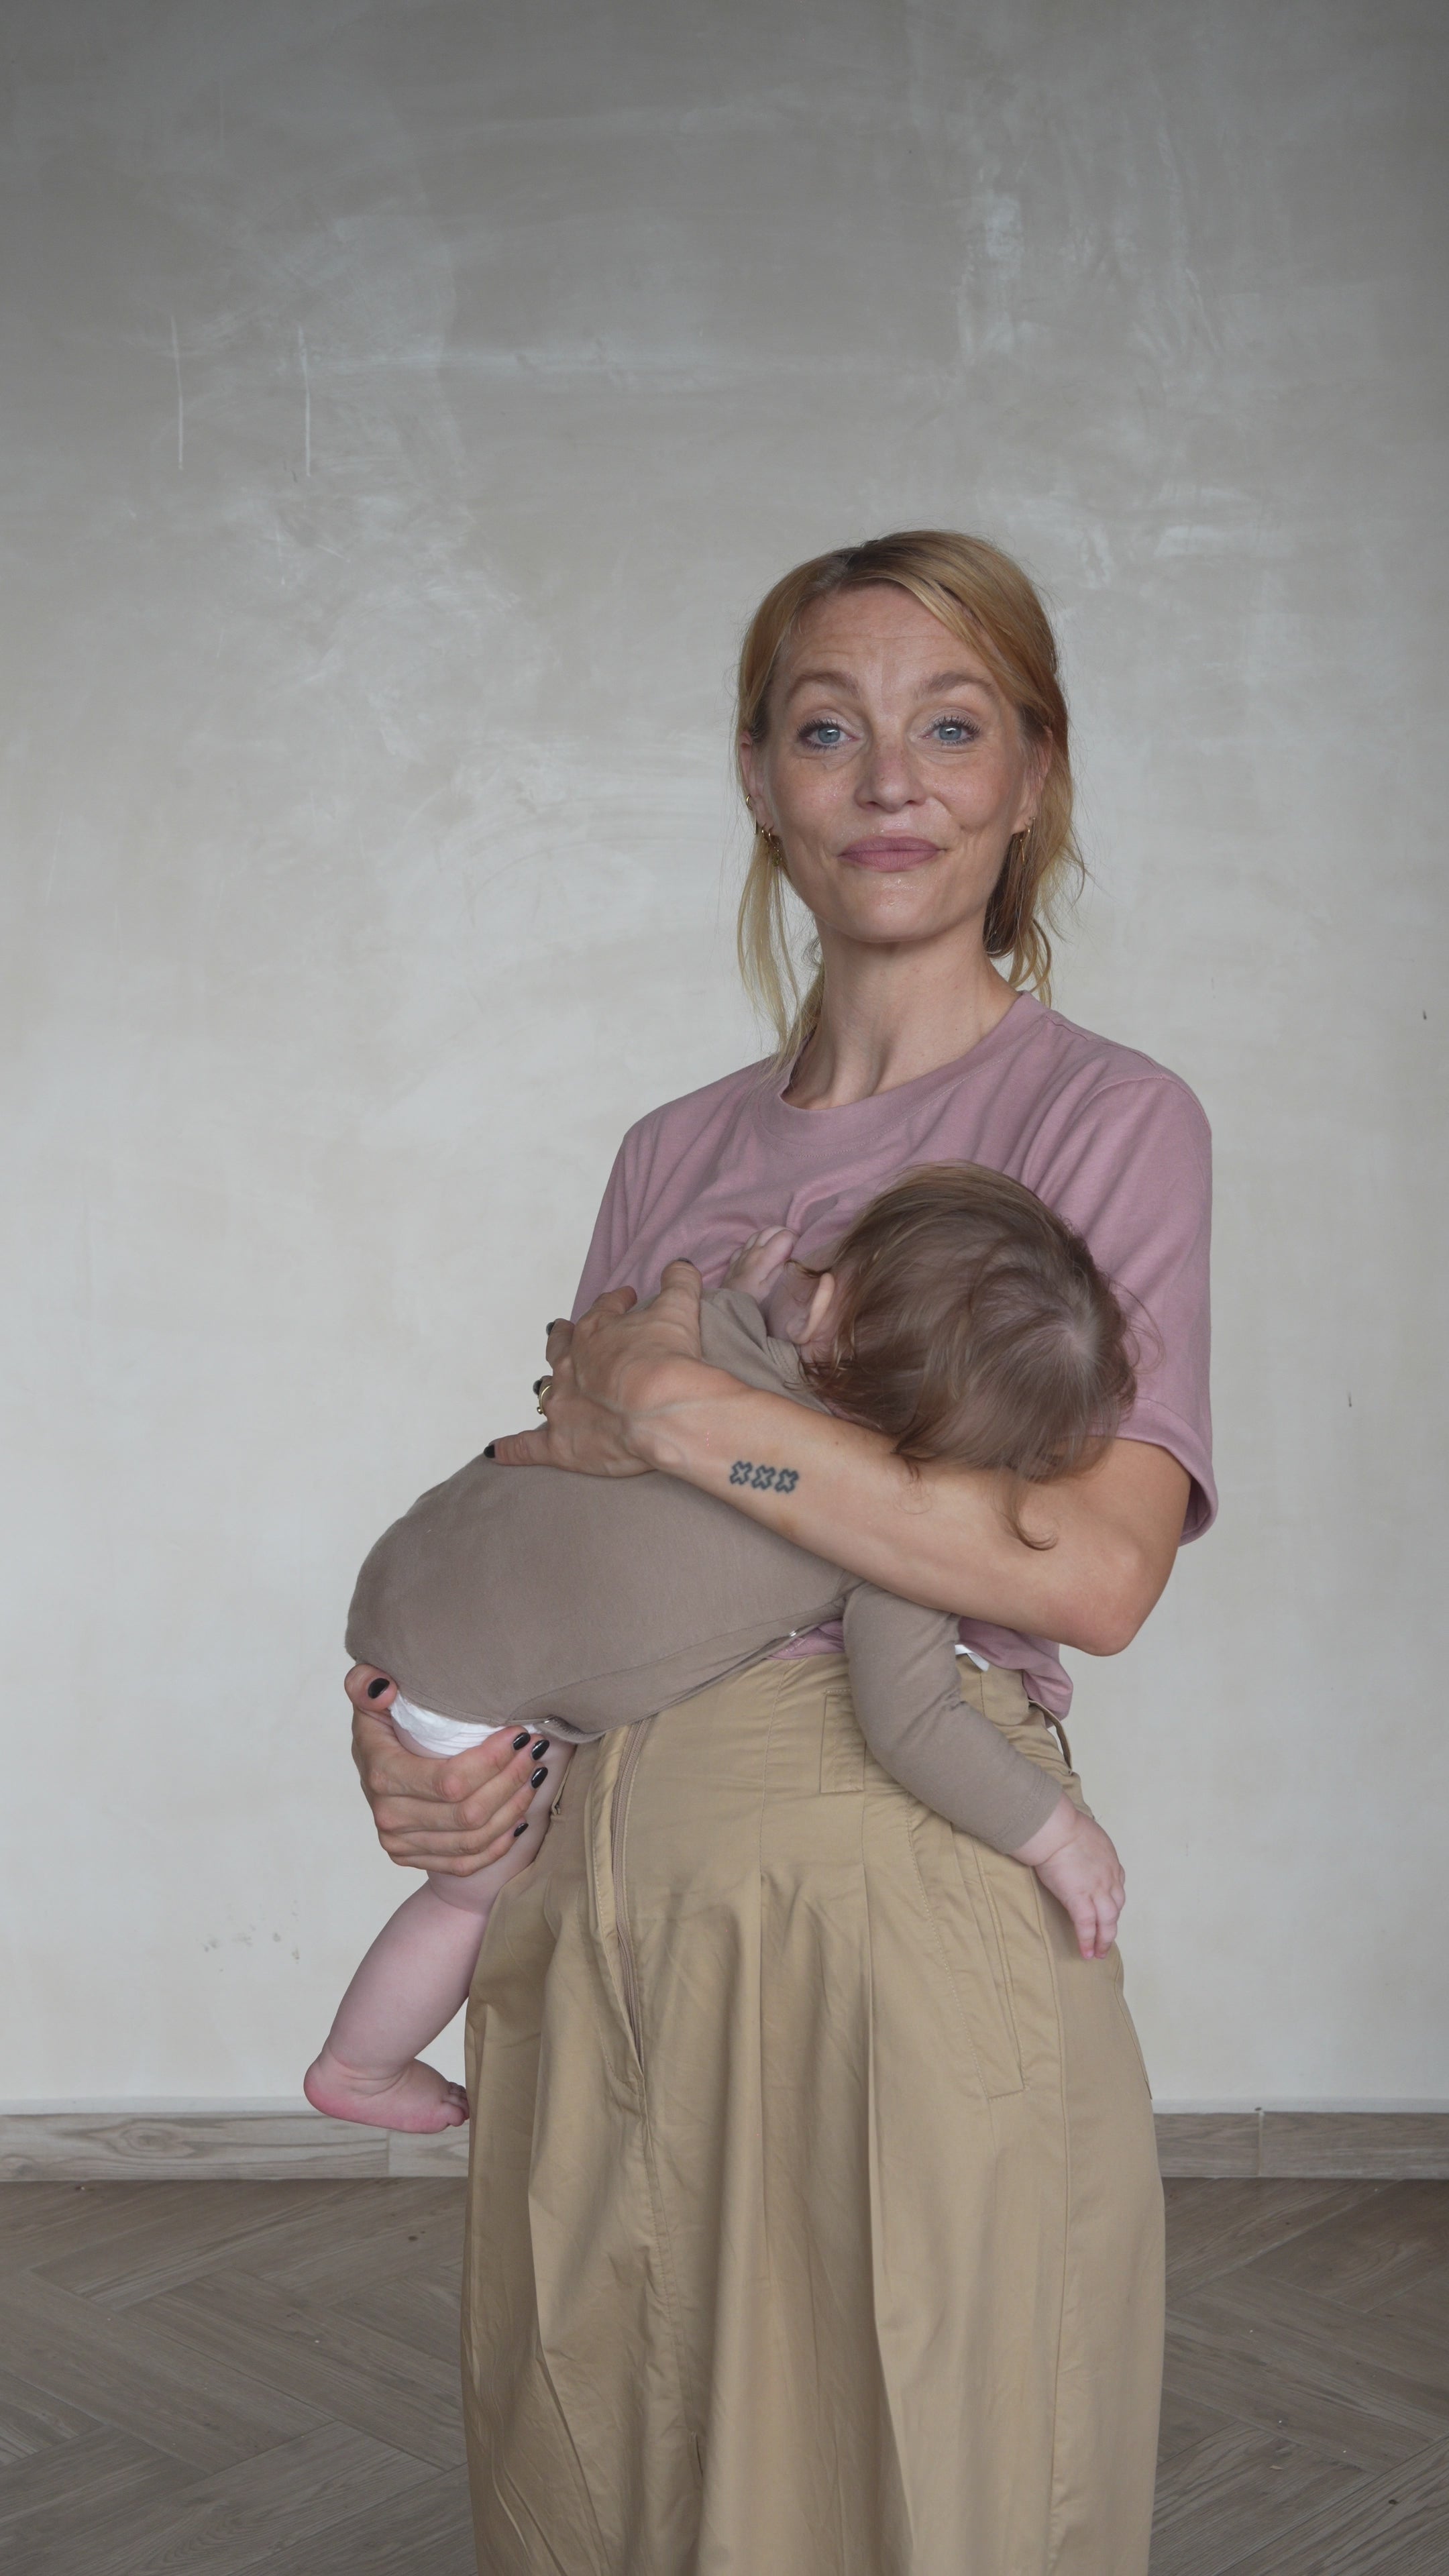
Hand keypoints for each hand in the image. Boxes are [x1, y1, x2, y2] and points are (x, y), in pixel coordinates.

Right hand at [346, 1665, 545, 1876]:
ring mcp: (401, 1843)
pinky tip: (520, 1816)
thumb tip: (384, 1687)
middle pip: (469, 1813)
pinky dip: (499, 1843)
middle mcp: (389, 1817)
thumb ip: (366, 1684)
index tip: (517, 1733)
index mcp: (382, 1775)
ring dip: (513, 1808)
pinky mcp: (413, 1859)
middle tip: (533, 1750)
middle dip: (511, 1780)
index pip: (450, 1781)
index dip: (492, 1761)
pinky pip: (466, 1864)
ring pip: (474, 1840)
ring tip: (533, 1775)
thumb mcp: (369, 1696)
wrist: (372, 1762)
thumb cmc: (382, 1723)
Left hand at [489, 1263, 712, 1473]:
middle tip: (561, 1330)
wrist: (662, 1410)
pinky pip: (528, 1447)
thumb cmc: (669, 1358)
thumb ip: (678, 1284)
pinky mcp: (560, 1444)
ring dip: (544, 1385)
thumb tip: (680, 1266)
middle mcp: (571, 1365)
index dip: (615, 1303)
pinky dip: (512, 1449)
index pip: (603, 1310)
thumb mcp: (679, 1309)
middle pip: (561, 1345)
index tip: (625, 1299)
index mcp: (596, 1331)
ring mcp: (562, 1404)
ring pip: (544, 1390)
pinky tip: (496, 1451)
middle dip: (562, 1337)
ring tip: (541, 1383)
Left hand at [722, 1226, 797, 1300]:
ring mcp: (742, 1253)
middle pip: (771, 1229)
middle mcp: (753, 1250)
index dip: (794, 1239)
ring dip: (771, 1235)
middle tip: (792, 1244)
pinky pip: (746, 1244)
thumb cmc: (753, 1298)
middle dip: (785, 1233)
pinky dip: (756, 1243)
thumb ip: (782, 1268)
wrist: (728, 1305)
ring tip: (778, 1245)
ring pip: (758, 1234)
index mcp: (764, 1256)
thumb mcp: (772, 1287)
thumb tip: (793, 1254)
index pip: (784, 1235)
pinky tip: (759, 1252)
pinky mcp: (735, 1259)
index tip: (798, 1249)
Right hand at [1012, 1793, 1125, 1959]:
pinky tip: (1086, 1953)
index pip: (1117, 1888)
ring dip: (1105, 1939)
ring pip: (1107, 1922)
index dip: (1113, 1902)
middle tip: (1107, 1940)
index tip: (1109, 1910)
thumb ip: (1088, 1845)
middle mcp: (1109, 1879)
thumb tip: (1079, 1845)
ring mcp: (1096, 1891)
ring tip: (1099, 1952)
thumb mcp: (1086, 1832)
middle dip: (1112, 1926)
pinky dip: (1088, 1941)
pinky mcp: (1080, 1900)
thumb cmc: (1064, 1825)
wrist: (1056, 1830)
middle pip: (1116, 1908)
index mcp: (1111, 1862)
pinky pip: (1086, 1926)